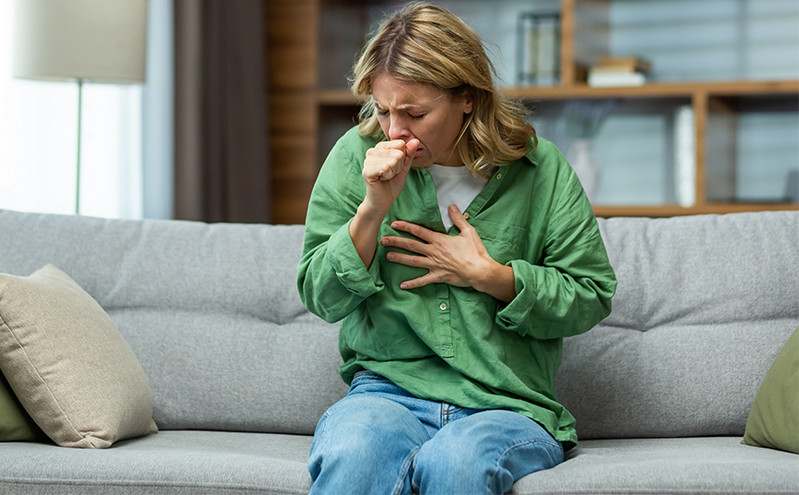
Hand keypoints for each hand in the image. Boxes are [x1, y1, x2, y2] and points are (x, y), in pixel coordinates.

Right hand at [361, 139, 418, 216]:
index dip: (402, 159)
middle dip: (398, 167)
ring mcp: (367, 161)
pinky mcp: (366, 171)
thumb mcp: (404, 167)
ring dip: (393, 172)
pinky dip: (388, 176)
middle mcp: (372, 151)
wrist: (383, 201)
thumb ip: (409, 154)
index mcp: (380, 147)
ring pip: (392, 161)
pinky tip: (382, 179)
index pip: (400, 144)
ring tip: (386, 177)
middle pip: (398, 153)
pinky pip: (385, 168)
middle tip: (390, 174)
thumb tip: (415, 141)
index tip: (395, 167)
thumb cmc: (392, 183)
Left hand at [380, 205, 515, 301]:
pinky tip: (402, 285)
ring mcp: (435, 265)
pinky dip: (413, 283)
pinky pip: (423, 280)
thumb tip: (452, 206)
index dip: (405, 227)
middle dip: (396, 242)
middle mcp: (434, 252)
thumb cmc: (475, 252)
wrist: (480, 270)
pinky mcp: (438, 276)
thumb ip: (458, 218)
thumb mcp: (468, 231)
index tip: (394, 224)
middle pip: (411, 245)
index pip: (418, 231)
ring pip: (413, 261)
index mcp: (439, 240)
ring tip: (387, 256)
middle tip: (382, 240)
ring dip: (399, 259)